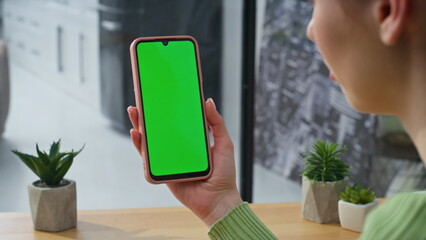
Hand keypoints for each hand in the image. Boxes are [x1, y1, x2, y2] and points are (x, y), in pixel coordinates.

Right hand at [127, 98, 241, 226]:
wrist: (218, 200)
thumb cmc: (224, 173)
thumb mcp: (224, 143)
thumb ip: (217, 123)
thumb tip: (208, 101)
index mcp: (191, 142)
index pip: (176, 123)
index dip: (166, 110)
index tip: (160, 96)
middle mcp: (178, 150)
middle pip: (159, 131)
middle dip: (148, 117)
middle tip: (141, 101)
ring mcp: (169, 162)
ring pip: (150, 144)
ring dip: (140, 129)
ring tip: (135, 114)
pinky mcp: (163, 174)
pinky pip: (149, 162)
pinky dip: (141, 150)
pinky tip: (138, 137)